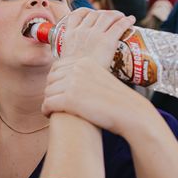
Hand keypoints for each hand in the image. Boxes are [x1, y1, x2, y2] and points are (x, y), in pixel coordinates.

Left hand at [42, 56, 156, 136]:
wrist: (130, 113)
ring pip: (48, 92)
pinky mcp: (70, 99)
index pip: (57, 66)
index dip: (54, 80)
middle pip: (51, 79)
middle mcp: (77, 69)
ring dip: (48, 102)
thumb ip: (84, 75)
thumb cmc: (117, 100)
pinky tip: (49, 114)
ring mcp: (73, 83)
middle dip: (51, 91)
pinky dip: (46, 110)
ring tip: (52, 109)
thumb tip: (67, 81)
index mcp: (85, 62)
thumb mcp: (100, 78)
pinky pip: (48, 104)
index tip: (57, 89)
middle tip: (54, 101)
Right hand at [60, 8, 135, 67]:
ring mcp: (95, 34)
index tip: (91, 14)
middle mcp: (82, 31)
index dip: (86, 12)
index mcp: (69, 35)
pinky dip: (127, 21)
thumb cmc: (70, 74)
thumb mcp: (64, 60)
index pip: (77, 14)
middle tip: (111, 18)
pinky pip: (119, 25)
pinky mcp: (108, 40)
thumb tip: (73, 65)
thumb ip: (69, 58)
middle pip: (95, 14)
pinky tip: (131, 20)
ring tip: (121, 17)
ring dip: (116, 14)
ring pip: (108, 16)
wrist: (77, 79)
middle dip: (104, 13)